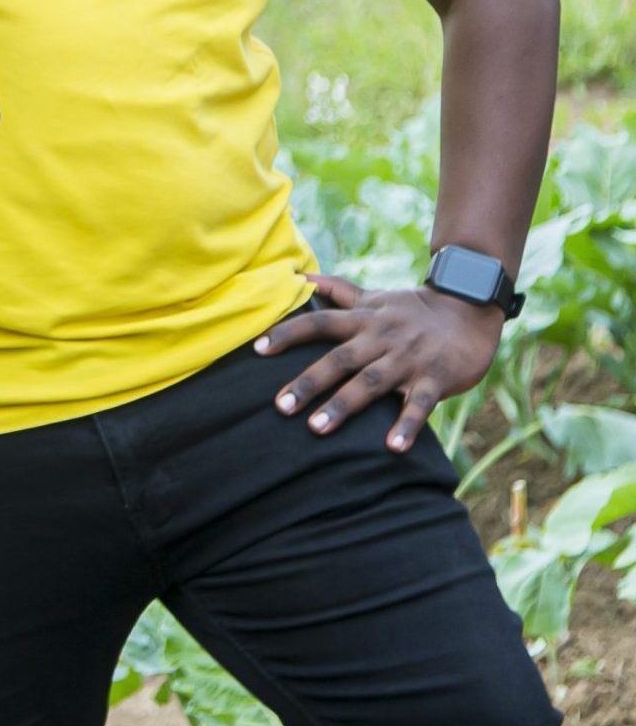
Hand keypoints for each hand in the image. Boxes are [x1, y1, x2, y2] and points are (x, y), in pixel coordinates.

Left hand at [255, 275, 504, 451]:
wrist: (469, 309)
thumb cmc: (413, 308)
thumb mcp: (374, 296)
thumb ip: (337, 291)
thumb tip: (298, 278)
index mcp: (363, 320)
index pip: (318, 323)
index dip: (287, 334)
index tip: (256, 349)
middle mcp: (380, 338)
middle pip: (339, 359)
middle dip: (308, 382)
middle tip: (280, 407)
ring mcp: (407, 359)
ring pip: (371, 383)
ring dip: (343, 406)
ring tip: (317, 430)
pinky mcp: (435, 378)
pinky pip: (420, 405)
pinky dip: (407, 425)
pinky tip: (392, 448)